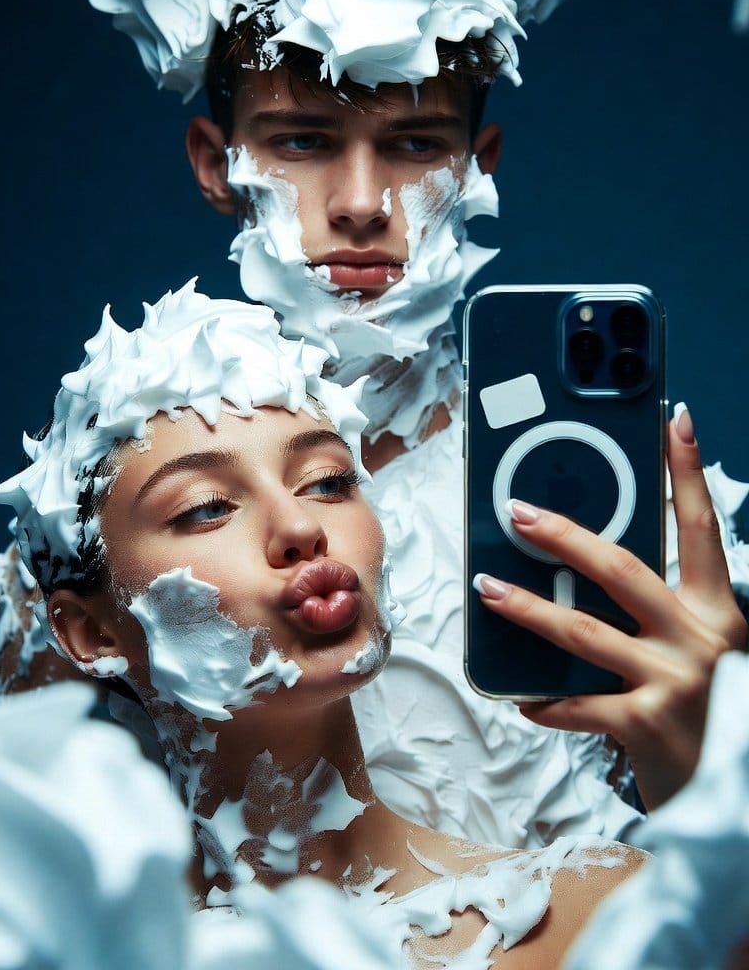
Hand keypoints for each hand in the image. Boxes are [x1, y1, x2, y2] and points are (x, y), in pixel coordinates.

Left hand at [473, 405, 747, 811]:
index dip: (687, 469)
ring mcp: (674, 680)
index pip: (700, 524)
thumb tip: (594, 568)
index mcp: (717, 609)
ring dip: (528, 608)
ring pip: (583, 632)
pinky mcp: (646, 726)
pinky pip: (577, 705)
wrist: (738, 795)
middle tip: (518, 509)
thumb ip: (668, 611)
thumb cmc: (715, 713)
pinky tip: (519, 696)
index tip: (674, 417)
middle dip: (564, 534)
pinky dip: (544, 701)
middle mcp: (700, 637)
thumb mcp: (708, 649)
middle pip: (622, 567)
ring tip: (488, 589)